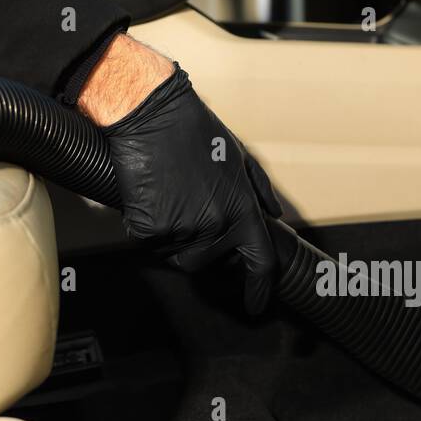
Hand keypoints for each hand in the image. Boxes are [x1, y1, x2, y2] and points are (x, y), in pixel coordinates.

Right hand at [81, 40, 282, 313]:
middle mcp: (216, 225)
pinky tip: (150, 198)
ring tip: (170, 200)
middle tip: (188, 217)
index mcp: (243, 210)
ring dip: (172, 239)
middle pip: (208, 264)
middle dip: (201, 250)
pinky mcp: (151, 228)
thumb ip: (260, 191)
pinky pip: (149, 243)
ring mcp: (183, 229)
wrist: (152, 115)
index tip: (256, 305)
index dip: (258, 288)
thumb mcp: (241, 158)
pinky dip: (147, 228)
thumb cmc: (196, 132)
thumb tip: (274, 216)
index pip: (260, 262)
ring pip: (177, 255)